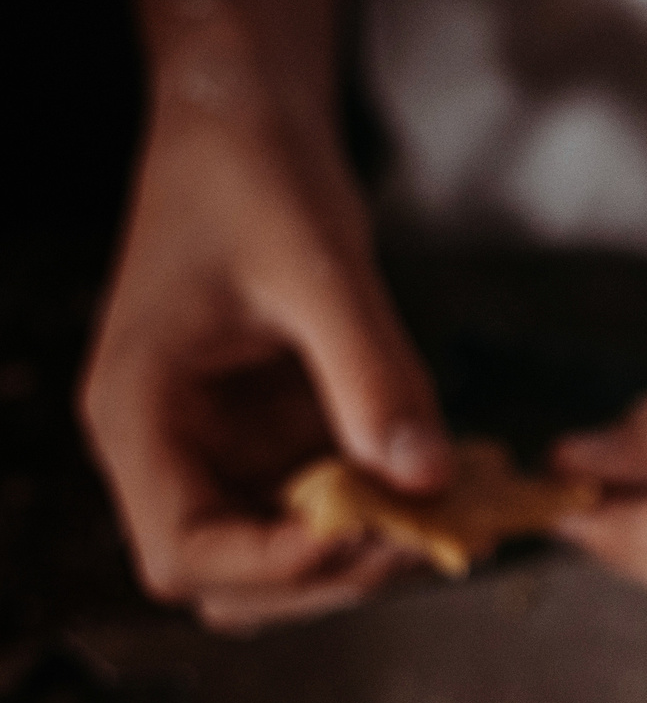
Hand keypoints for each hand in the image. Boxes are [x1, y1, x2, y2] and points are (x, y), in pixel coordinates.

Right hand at [80, 96, 451, 631]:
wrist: (249, 122)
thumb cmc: (255, 176)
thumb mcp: (319, 268)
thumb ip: (372, 374)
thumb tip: (428, 478)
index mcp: (139, 412)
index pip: (183, 551)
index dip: (275, 567)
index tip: (370, 540)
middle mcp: (169, 447)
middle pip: (232, 581)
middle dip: (330, 577)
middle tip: (431, 538)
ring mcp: (221, 449)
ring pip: (282, 559)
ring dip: (363, 558)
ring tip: (451, 520)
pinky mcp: (273, 438)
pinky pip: (324, 509)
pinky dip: (384, 516)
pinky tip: (448, 489)